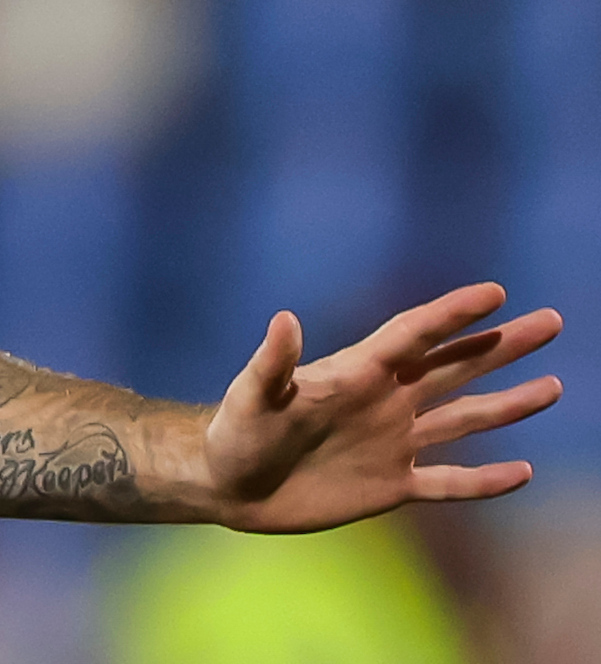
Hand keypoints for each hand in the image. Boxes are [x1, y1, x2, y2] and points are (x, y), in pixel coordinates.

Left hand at [205, 283, 562, 532]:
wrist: (227, 485)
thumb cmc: (234, 432)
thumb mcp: (250, 395)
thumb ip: (271, 361)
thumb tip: (285, 319)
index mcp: (356, 374)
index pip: (414, 335)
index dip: (452, 314)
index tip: (494, 292)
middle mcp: (383, 402)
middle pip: (453, 367)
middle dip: (500, 345)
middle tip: (549, 321)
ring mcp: (391, 443)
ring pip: (463, 418)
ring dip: (507, 404)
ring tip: (552, 386)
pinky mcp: (391, 486)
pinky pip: (449, 481)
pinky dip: (485, 481)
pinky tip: (521, 471)